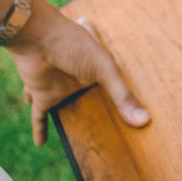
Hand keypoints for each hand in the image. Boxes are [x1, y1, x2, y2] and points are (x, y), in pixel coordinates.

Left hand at [4, 0, 149, 145]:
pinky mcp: (42, 96)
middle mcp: (78, 77)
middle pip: (85, 94)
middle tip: (103, 120)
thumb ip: (122, 96)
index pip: (111, 79)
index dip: (120, 88)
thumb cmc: (73, 45)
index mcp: (97, 66)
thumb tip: (144, 120)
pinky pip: (40, 117)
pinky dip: (40, 130)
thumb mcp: (104, 69)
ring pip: (63, 103)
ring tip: (71, 123)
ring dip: (64, 111)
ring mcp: (59, 86)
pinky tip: (41, 143)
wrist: (37, 38)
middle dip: (90, 101)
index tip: (132, 102)